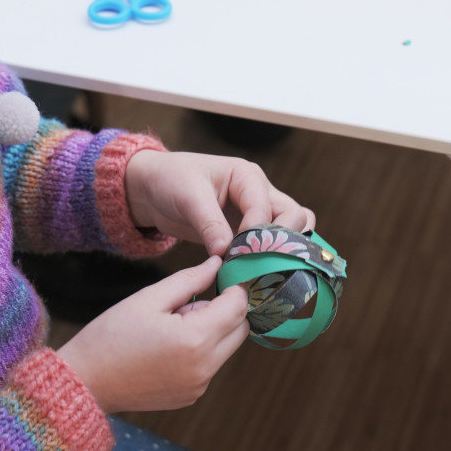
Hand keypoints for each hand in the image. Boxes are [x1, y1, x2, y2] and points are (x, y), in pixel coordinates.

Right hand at [57, 256, 248, 412]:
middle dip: (226, 309)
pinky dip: (201, 350)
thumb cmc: (111, 336)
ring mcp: (199, 385)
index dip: (234, 286)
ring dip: (213, 330)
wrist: (84, 384)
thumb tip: (217, 264)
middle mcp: (205, 367)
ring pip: (227, 347)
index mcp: (196, 340)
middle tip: (190, 302)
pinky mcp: (191, 396)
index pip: (238, 306)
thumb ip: (189, 279)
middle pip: (241, 329)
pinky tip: (168, 346)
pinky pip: (210, 365)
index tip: (221, 275)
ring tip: (173, 325)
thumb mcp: (148, 298)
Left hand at [125, 150, 315, 255]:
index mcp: (247, 176)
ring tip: (265, 268)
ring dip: (285, 249)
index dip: (256, 233)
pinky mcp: (251, 231)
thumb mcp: (188, 197)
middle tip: (258, 262)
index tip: (238, 253)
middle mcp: (260, 192)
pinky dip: (273, 258)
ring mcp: (259, 212)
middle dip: (281, 241)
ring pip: (293, 229)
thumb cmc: (171, 181)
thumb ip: (209, 223)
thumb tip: (226, 251)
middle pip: (295, 216)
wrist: (155, 189)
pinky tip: (258, 274)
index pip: (266, 207)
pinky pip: (274, 243)